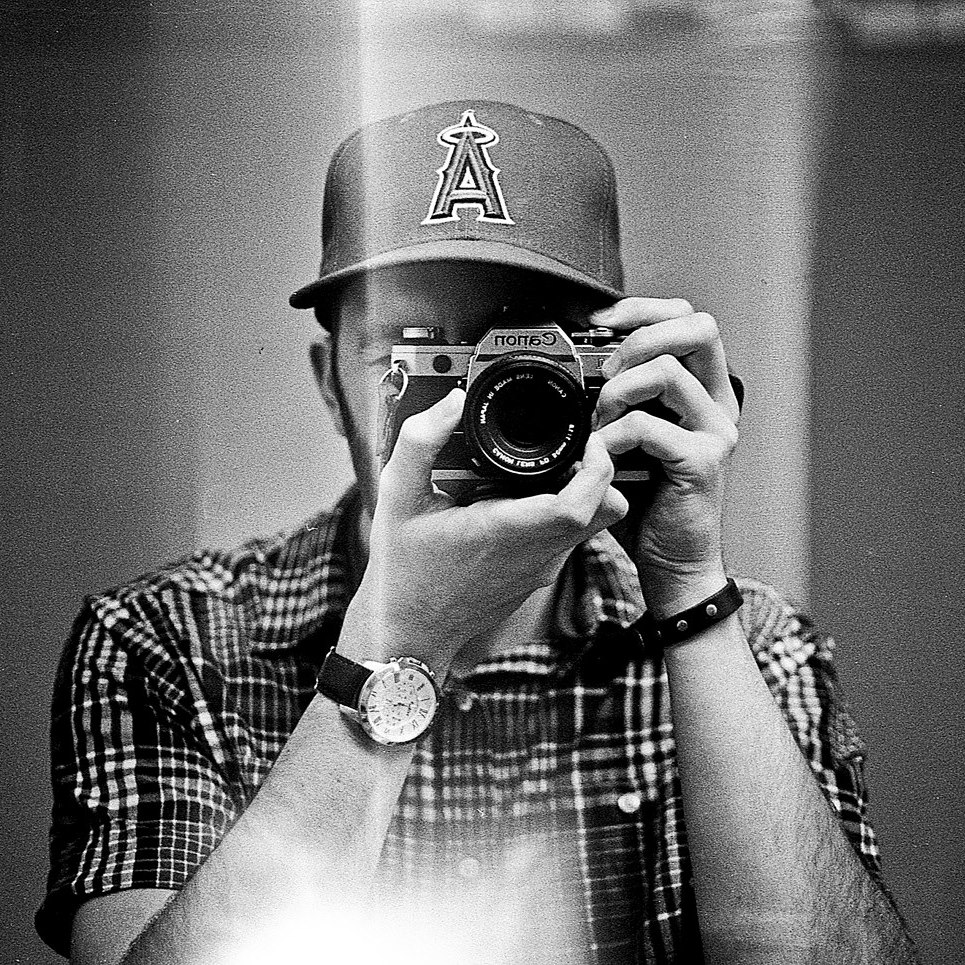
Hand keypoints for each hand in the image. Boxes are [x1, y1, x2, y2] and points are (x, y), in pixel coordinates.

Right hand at [340, 388, 628, 671]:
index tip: (584, 437)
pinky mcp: (537, 577)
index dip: (597, 465)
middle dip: (598, 470)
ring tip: (548, 464)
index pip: (582, 502)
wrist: (409, 635)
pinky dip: (564, 511)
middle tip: (571, 443)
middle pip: (604, 509)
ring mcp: (540, 569)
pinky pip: (570, 538)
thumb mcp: (397, 498)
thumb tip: (452, 402)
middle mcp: (535, 554)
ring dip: (584, 491)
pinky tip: (524, 495)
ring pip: (592, 524)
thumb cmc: (403, 573)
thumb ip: (420, 442)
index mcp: (507, 532)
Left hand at [591, 298, 739, 614]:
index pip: (685, 317)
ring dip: (617, 390)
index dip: (642, 309)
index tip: (599, 324)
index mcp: (702, 388)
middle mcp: (717, 402)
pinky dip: (614, 435)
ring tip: (598, 421)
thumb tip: (577, 361)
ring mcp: (714, 431)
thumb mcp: (629, 434)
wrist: (670, 559)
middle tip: (605, 371)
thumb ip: (618, 396)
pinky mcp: (701, 462)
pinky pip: (649, 426)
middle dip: (638, 338)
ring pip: (668, 371)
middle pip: (697, 327)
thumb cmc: (645, 498)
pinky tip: (602, 454)